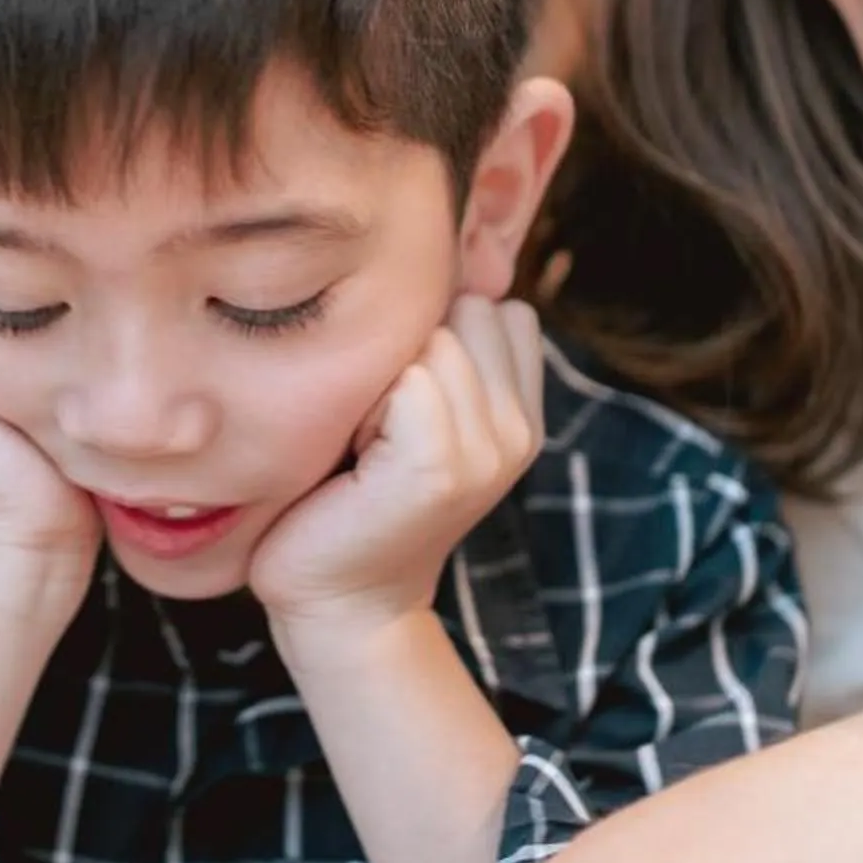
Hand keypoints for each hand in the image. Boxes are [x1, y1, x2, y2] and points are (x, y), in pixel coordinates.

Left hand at [250, 296, 545, 640]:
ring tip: (367, 443)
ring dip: (381, 377)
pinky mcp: (443, 466)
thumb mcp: (412, 411)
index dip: (430, 335)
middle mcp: (520, 426)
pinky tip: (358, 461)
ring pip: (432, 337)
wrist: (340, 603)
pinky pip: (408, 379)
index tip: (399, 406)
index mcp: (522, 408)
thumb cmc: (351, 496)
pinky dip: (366, 408)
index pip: (492, 303)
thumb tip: (435, 259)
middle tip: (378, 427)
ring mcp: (491, 447)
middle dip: (405, 349)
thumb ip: (441, 349)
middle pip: (462, 308)